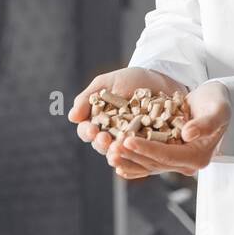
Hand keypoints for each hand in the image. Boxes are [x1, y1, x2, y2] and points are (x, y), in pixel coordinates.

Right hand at [68, 67, 186, 176]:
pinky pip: (144, 155)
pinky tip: (141, 153)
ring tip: (120, 147)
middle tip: (105, 139)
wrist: (161, 78)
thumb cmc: (130, 79)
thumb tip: (72, 117)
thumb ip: (87, 99)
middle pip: (102, 146)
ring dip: (119, 153)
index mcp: (98, 123)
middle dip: (102, 144)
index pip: (86, 132)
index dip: (87, 132)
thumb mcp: (106, 83)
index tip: (92, 129)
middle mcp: (112, 136)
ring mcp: (131, 143)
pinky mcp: (150, 147)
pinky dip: (141, 155)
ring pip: (121, 154)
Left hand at [116, 81, 230, 179]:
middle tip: (110, 148)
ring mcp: (176, 160)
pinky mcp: (168, 153)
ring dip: (127, 160)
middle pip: (154, 163)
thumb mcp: (218, 110)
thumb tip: (188, 135)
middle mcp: (186, 163)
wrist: (215, 102)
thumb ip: (205, 124)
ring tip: (108, 152)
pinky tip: (116, 160)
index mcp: (198, 156)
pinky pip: (147, 161)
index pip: (167, 155)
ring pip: (148, 165)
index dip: (146, 149)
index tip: (127, 140)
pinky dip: (132, 162)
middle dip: (131, 156)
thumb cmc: (218, 103)